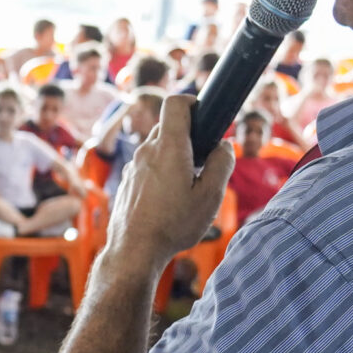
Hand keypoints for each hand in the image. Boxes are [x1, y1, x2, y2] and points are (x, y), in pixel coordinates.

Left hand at [98, 96, 230, 282]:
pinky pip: (148, 166)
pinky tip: (170, 198)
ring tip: (189, 184)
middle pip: (168, 126)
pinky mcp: (127, 181)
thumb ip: (222, 164)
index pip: (175, 103)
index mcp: (168, 147)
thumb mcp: (210, 196)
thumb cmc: (174, 225)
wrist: (134, 251)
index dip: (192, 101)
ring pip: (157, 147)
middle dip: (189, 135)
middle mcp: (146, 151)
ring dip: (175, 155)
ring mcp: (133, 166)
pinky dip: (161, 171)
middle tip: (205, 159)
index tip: (205, 115)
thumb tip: (225, 146)